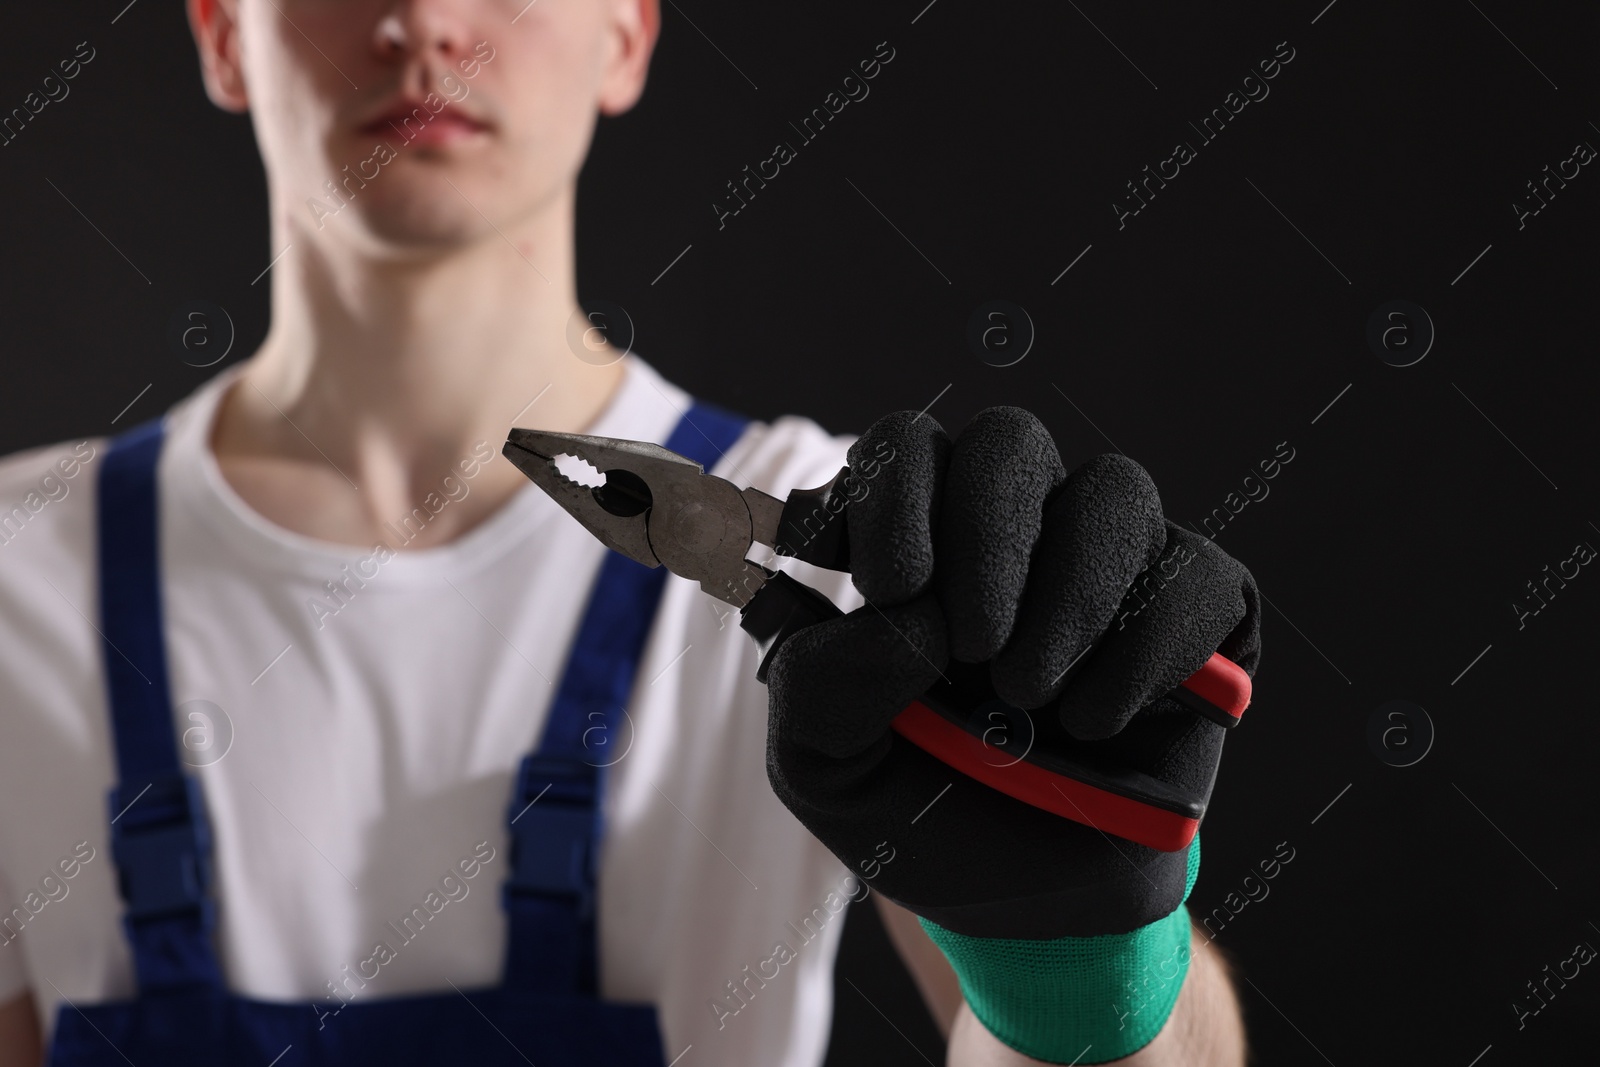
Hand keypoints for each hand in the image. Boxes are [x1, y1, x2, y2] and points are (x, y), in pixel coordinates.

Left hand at [765, 407, 1260, 940]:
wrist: (1024, 908)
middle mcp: (1016, 531)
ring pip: (1113, 491)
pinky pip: (1196, 574)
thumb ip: (818, 682)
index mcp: (917, 541)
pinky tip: (1094, 719)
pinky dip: (1145, 650)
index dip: (891, 493)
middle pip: (1010, 440)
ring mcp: (1111, 566)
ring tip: (1026, 694)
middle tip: (969, 644)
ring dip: (1067, 596)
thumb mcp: (824, 767)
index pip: (904, 448)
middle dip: (986, 533)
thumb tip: (908, 612)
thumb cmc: (920, 813)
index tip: (887, 583)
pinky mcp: (1199, 613)